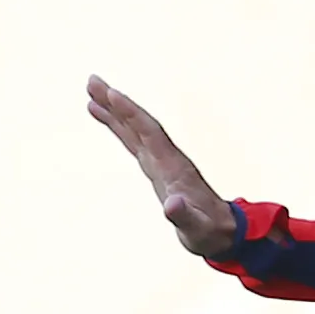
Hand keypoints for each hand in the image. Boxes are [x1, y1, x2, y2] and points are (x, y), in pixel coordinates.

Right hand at [85, 76, 237, 256]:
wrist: (223, 232)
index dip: (132, 113)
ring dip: (114, 110)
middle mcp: (168, 159)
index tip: (112, 93)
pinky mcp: (157, 168)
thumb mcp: (196, 229)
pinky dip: (119, 127)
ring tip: (91, 91)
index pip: (150, 133)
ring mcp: (162, 162)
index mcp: (174, 168)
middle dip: (117, 103)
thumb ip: (184, 217)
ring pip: (135, 129)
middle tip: (92, 81)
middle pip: (140, 124)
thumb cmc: (210, 232)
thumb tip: (172, 205)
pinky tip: (104, 116)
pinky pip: (134, 140)